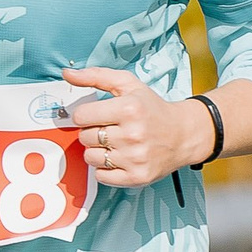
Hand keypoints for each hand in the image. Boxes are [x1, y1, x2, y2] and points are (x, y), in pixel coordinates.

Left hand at [62, 66, 210, 188]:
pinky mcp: (137, 177)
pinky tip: (118, 158)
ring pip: (90, 158)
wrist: (184, 134)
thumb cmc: (152, 108)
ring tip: (113, 144)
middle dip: (91, 132)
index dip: (84, 115)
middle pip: (84, 137)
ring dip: (97, 151)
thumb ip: (95, 76)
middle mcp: (133, 134)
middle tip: (108, 129)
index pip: (81, 116)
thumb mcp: (128, 84)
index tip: (95, 115)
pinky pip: (101, 176)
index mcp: (129, 109)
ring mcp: (135, 158)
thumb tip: (67, 74)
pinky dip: (105, 169)